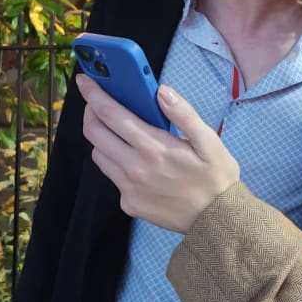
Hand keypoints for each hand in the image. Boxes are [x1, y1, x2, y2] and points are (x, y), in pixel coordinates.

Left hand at [76, 74, 239, 232]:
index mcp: (154, 148)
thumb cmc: (216, 177)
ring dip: (101, 137)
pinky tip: (135, 159)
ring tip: (118, 130)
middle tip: (98, 102)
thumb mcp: (209, 140)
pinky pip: (112, 176)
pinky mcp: (128, 203)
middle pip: (95, 133)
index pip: (112, 114)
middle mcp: (135, 169)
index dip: (94, 94)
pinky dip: (116, 161)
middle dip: (91, 112)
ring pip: (98, 155)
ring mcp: (128, 189)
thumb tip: (161, 91)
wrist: (216, 220)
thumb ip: (184, 114)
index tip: (85, 81)